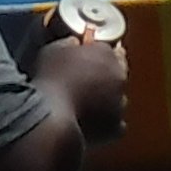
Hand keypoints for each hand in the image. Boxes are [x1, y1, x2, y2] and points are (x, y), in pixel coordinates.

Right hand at [34, 32, 130, 149]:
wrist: (50, 118)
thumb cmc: (49, 80)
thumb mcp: (53, 51)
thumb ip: (69, 45)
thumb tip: (74, 44)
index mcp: (107, 55)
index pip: (112, 50)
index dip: (101, 55)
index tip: (92, 58)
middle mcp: (119, 77)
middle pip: (118, 74)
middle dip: (105, 77)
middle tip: (87, 83)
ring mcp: (120, 103)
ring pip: (118, 99)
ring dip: (107, 101)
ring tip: (86, 107)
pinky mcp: (116, 127)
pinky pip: (116, 125)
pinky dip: (106, 125)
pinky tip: (91, 126)